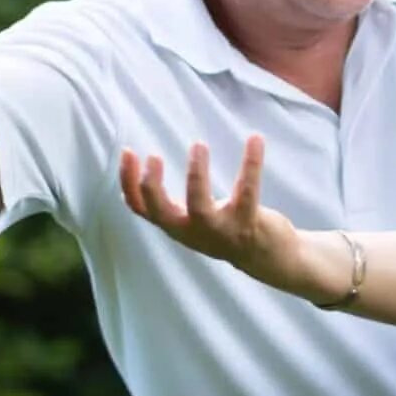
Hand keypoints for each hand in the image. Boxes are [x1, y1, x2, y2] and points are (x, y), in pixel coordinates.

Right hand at [119, 138, 316, 294]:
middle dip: (152, 187)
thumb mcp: (189, 221)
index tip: (128, 152)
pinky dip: (251, 163)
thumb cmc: (223, 230)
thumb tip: (140, 175)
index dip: (129, 181)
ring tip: (198, 144)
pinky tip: (255, 139)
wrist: (267, 257)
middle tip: (153, 156)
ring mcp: (220, 230)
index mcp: (176, 225)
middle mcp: (192, 230)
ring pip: (201, 207)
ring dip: (196, 175)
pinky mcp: (248, 223)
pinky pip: (248, 191)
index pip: (141, 208)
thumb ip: (170, 207)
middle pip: (162, 213)